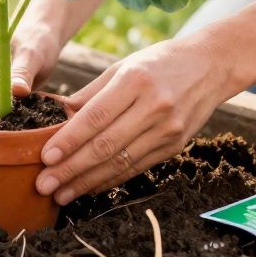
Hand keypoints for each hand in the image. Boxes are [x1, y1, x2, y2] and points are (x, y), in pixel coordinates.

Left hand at [34, 33, 239, 205]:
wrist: (211, 66)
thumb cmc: (158, 62)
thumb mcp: (122, 66)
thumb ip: (90, 93)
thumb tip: (58, 116)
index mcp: (135, 81)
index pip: (96, 117)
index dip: (69, 140)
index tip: (45, 157)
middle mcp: (154, 107)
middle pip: (105, 145)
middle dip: (71, 169)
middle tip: (44, 184)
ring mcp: (168, 129)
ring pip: (120, 162)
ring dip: (87, 182)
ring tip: (61, 194)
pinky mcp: (175, 146)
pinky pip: (137, 168)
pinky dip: (110, 181)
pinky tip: (89, 188)